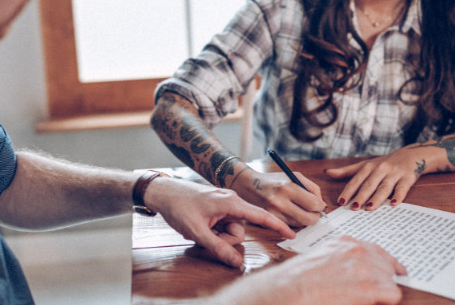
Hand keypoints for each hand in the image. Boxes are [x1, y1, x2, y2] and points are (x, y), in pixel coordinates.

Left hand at [144, 178, 295, 267]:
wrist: (162, 191)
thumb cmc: (179, 207)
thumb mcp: (197, 232)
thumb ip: (218, 248)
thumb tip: (237, 262)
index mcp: (231, 203)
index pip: (260, 216)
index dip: (277, 226)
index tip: (292, 233)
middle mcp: (230, 201)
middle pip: (241, 230)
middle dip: (227, 240)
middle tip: (207, 237)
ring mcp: (223, 204)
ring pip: (231, 229)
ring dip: (218, 236)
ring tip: (200, 230)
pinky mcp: (217, 207)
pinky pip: (223, 224)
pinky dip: (214, 230)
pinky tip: (200, 226)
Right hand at [209, 235, 405, 304]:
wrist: (291, 289)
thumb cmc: (299, 278)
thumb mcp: (321, 257)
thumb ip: (340, 257)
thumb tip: (353, 270)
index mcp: (346, 242)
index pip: (376, 250)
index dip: (384, 264)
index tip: (392, 272)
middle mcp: (358, 250)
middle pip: (388, 263)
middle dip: (386, 276)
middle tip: (383, 289)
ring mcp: (366, 266)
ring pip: (392, 278)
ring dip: (385, 289)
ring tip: (370, 297)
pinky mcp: (371, 286)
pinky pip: (394, 293)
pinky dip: (386, 300)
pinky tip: (373, 301)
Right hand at [231, 169, 326, 226]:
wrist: (247, 184)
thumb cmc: (274, 180)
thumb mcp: (294, 176)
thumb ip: (312, 188)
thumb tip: (322, 205)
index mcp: (288, 187)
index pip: (313, 204)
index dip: (320, 206)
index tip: (320, 205)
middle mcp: (279, 201)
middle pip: (308, 219)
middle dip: (315, 217)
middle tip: (314, 212)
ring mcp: (273, 213)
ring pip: (299, 225)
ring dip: (304, 220)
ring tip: (301, 211)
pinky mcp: (268, 221)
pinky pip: (288, 227)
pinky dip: (293, 222)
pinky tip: (291, 214)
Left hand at [325, 149, 423, 210]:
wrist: (411, 156)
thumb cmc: (384, 164)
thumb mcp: (365, 165)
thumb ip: (346, 171)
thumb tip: (327, 173)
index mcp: (369, 167)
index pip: (356, 181)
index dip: (348, 191)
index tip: (341, 202)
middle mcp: (380, 170)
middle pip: (369, 184)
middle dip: (361, 196)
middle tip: (353, 207)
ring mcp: (394, 174)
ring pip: (384, 187)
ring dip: (377, 197)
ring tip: (369, 207)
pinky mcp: (407, 178)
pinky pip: (402, 188)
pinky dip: (398, 195)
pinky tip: (393, 204)